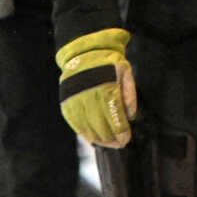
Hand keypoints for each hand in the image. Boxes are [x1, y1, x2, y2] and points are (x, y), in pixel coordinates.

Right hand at [55, 27, 136, 148]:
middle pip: (102, 127)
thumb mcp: (125, 72)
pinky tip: (93, 138)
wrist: (83, 52)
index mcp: (106, 89)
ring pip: (88, 129)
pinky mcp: (67, 104)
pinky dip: (85, 133)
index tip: (126, 139)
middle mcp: (90, 97)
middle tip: (119, 144)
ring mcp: (76, 101)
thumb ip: (129, 95)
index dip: (121, 132)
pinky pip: (76, 124)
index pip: (115, 119)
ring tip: (107, 143)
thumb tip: (130, 117)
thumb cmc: (108, 63)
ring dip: (99, 139)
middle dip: (112, 139)